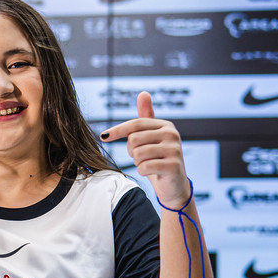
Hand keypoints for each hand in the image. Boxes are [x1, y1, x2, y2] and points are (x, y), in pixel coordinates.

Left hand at [100, 91, 190, 207]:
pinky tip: (152, 172)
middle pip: (133, 139)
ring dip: (137, 162)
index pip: (135, 124)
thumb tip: (143, 93)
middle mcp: (172, 134)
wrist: (173, 184)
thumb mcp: (151, 137)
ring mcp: (174, 149)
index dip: (117, 130)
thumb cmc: (157, 159)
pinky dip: (143, 171)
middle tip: (141, 157)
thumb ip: (145, 117)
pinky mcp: (174, 166)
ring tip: (148, 163)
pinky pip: (144, 167)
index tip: (103, 136)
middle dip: (131, 151)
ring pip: (137, 154)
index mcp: (165, 125)